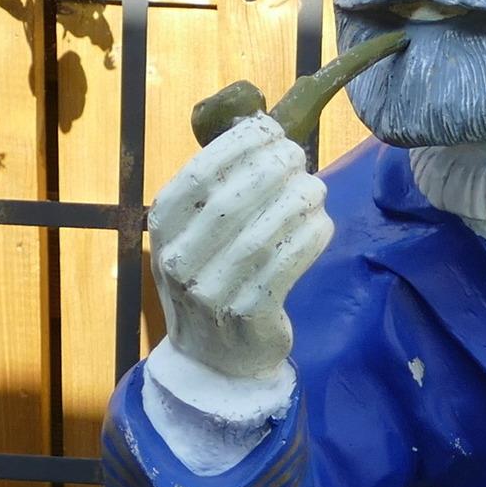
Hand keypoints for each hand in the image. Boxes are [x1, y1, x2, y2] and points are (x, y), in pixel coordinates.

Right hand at [147, 115, 329, 385]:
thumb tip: (265, 127)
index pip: (198, 175)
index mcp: (163, 228)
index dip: (239, 146)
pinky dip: (308, 239)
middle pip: (230, 202)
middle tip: (299, 158)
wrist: (212, 359)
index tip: (272, 130)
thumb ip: (222, 187)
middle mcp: (178, 259)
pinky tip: (322, 224)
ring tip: (315, 189)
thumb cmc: (212, 278)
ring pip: (261, 235)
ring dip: (296, 202)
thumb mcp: (198, 232)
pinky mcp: (246, 315)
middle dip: (272, 170)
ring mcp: (209, 291)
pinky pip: (284, 267)